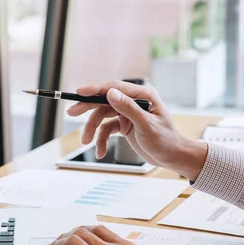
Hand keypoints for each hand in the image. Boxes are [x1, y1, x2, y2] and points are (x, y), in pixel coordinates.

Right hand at [67, 80, 207, 180]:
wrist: (172, 157)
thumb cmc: (165, 140)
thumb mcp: (146, 125)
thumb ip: (128, 108)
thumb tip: (110, 93)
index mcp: (143, 95)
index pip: (114, 87)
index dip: (95, 89)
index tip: (79, 92)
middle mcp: (134, 100)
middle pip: (104, 100)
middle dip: (87, 108)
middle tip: (71, 113)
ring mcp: (128, 112)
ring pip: (102, 116)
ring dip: (92, 129)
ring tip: (85, 142)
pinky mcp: (124, 124)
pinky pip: (107, 129)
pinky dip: (101, 140)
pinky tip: (100, 152)